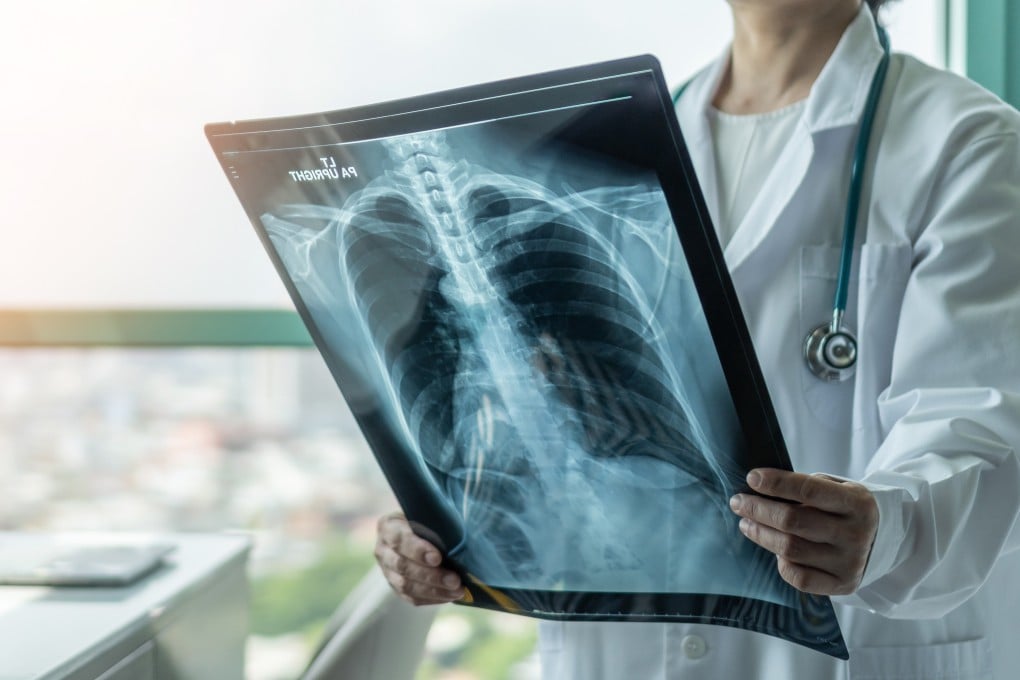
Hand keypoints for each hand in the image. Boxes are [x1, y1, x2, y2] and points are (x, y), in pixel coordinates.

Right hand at [375, 511, 464, 605]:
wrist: (421, 533)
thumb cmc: (428, 519)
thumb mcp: (430, 513)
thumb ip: (439, 519)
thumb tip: (460, 532)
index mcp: (388, 526)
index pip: (399, 539)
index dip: (417, 550)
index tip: (438, 558)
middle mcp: (383, 550)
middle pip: (402, 566)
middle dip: (430, 575)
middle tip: (455, 579)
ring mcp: (387, 571)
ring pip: (406, 586)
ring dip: (434, 590)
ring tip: (457, 590)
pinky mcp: (396, 587)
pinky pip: (411, 598)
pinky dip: (432, 598)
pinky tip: (450, 595)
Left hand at [728, 468, 878, 595]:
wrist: (882, 540)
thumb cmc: (845, 509)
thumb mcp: (837, 489)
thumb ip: (806, 489)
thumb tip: (760, 490)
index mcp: (857, 503)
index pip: (809, 490)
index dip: (776, 483)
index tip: (751, 477)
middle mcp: (855, 534)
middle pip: (793, 521)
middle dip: (758, 509)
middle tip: (738, 502)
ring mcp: (850, 562)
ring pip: (791, 550)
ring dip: (761, 534)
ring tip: (746, 523)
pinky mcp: (842, 584)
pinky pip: (800, 578)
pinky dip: (781, 563)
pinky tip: (774, 551)